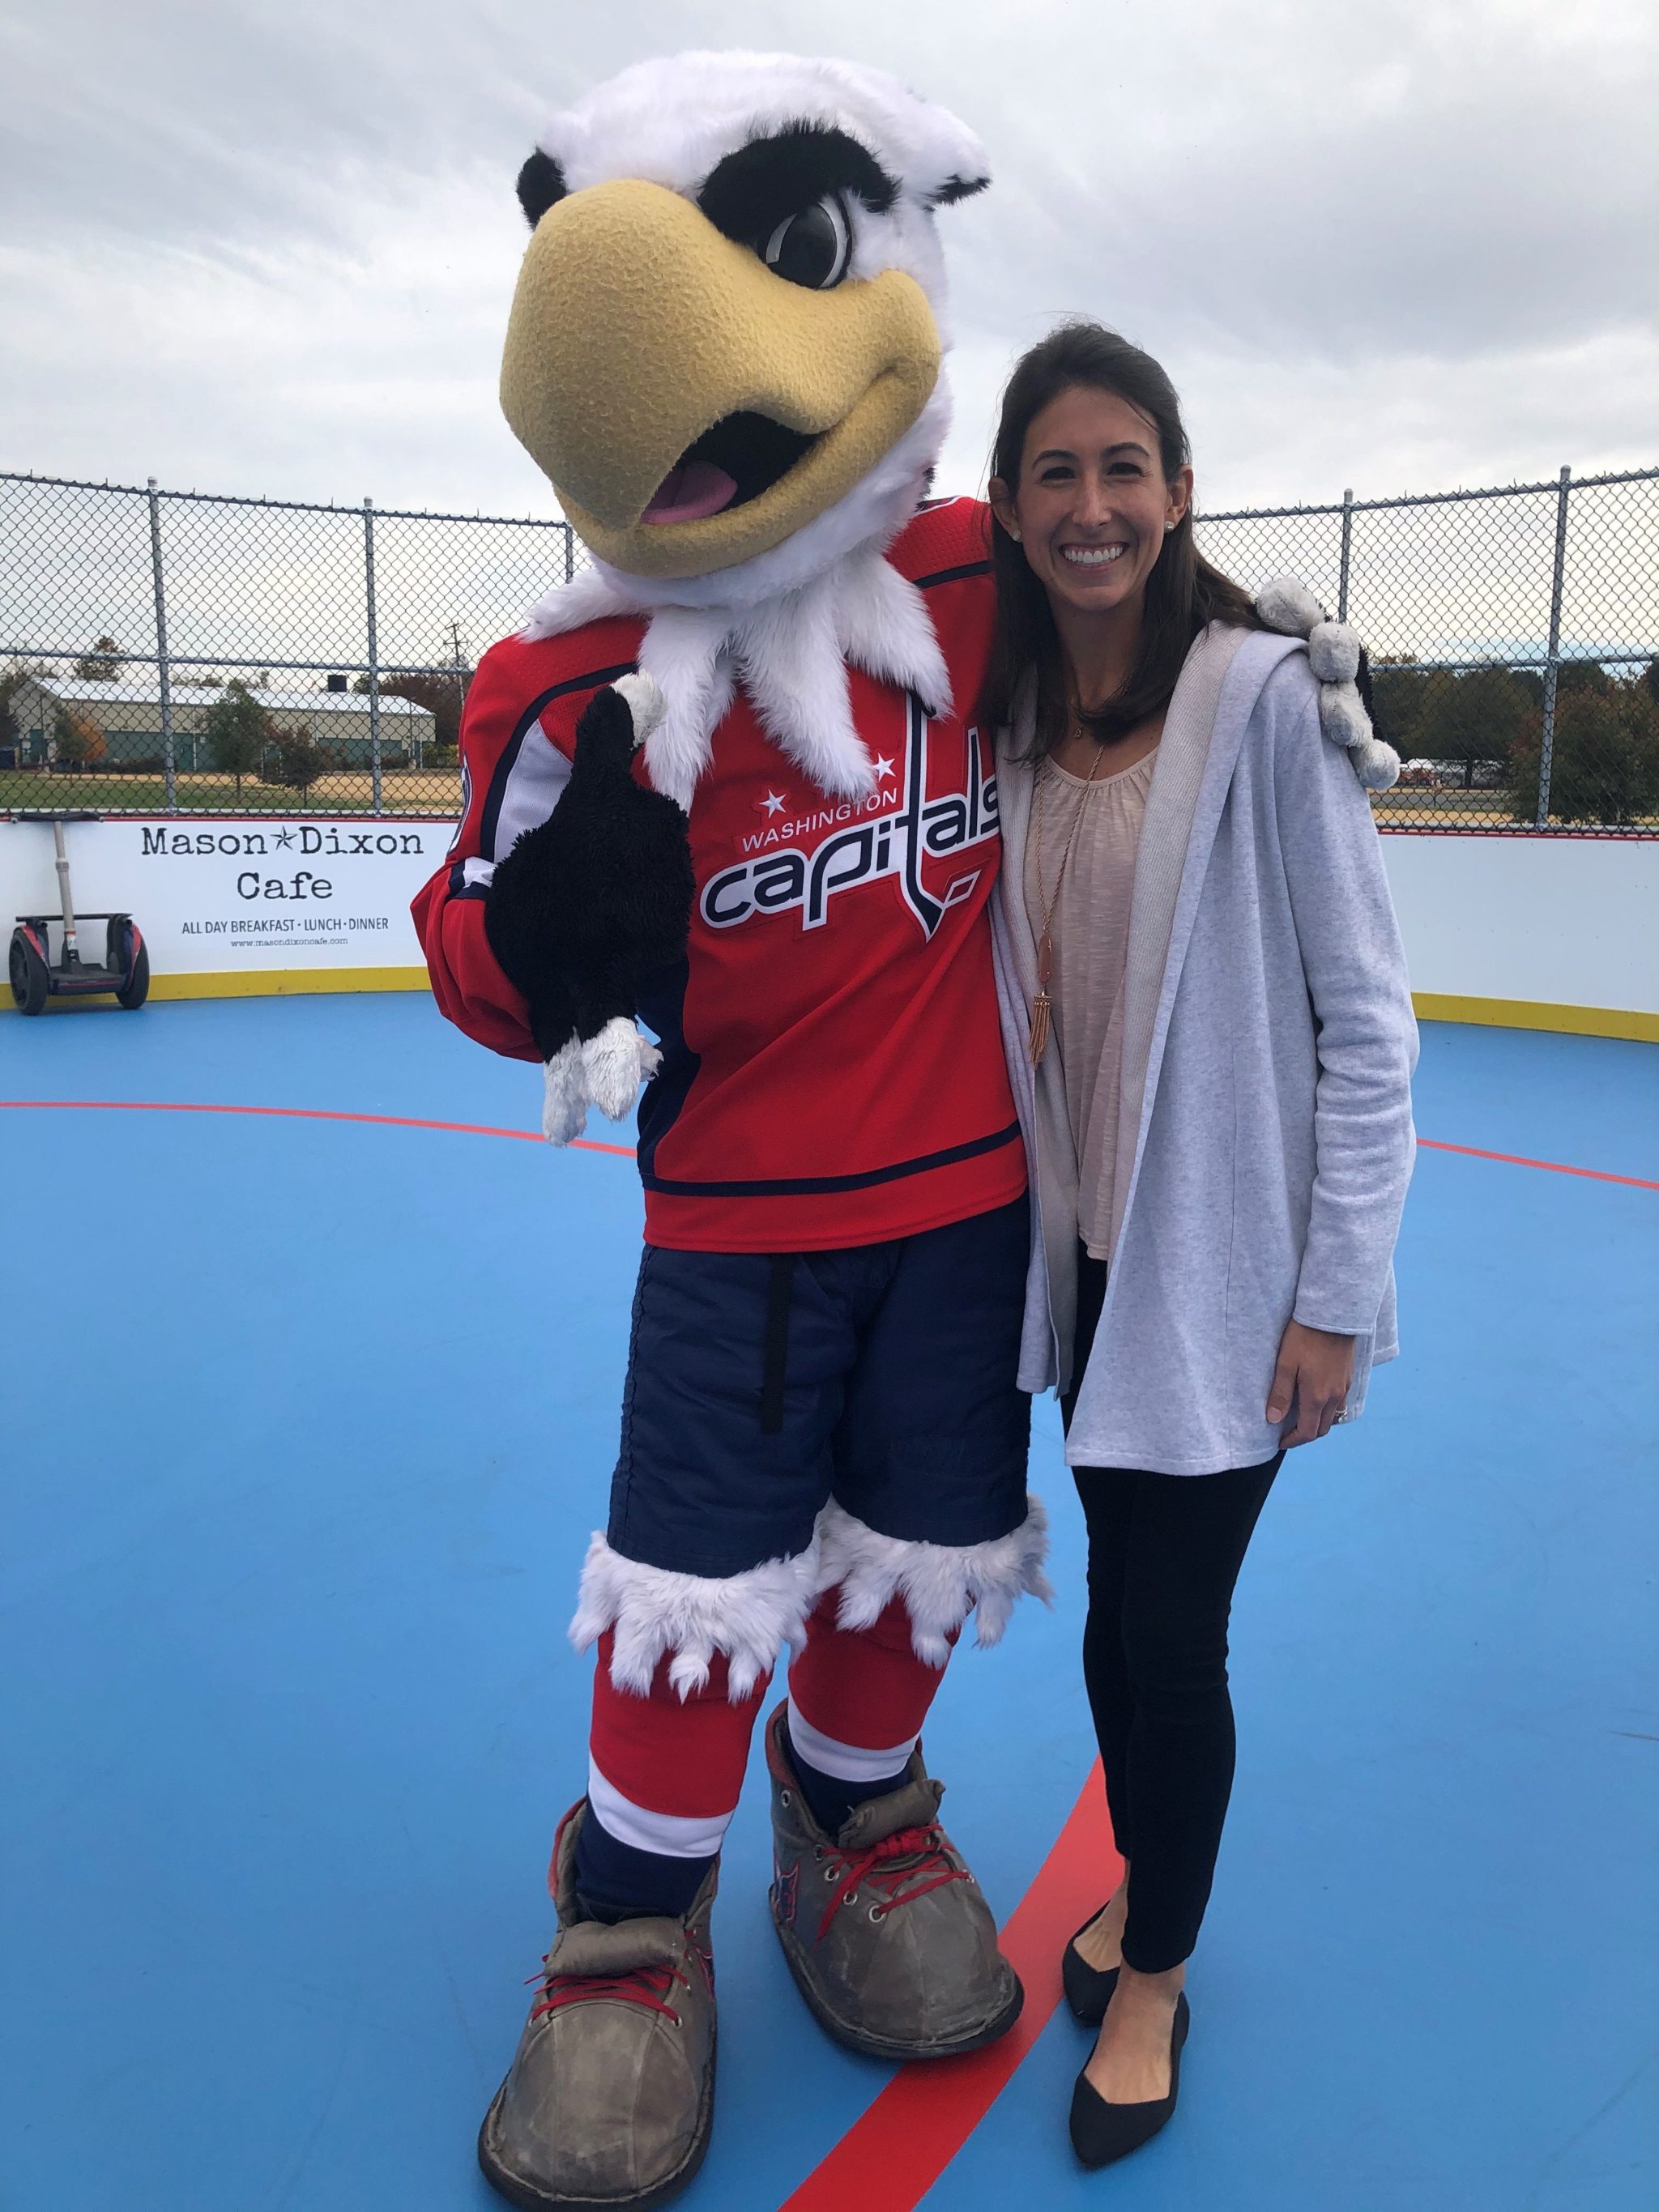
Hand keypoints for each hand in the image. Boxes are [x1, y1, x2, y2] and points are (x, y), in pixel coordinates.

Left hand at [1267, 1321, 1355, 1446]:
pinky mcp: (1348, 1377)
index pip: (1307, 1432)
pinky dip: (1327, 1410)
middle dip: (1305, 1435)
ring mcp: (1344, 1387)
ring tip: (1300, 1417)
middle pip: (1322, 1428)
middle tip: (1288, 1432)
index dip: (1293, 1441)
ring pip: (1332, 1416)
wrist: (1332, 1316)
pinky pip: (1339, 1403)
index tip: (1280, 1442)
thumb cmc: (1304, 1337)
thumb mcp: (1285, 1364)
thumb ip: (1280, 1394)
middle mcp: (1334, 1397)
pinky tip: (1315, 1399)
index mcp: (1317, 1397)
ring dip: (1317, 1423)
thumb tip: (1273, 1420)